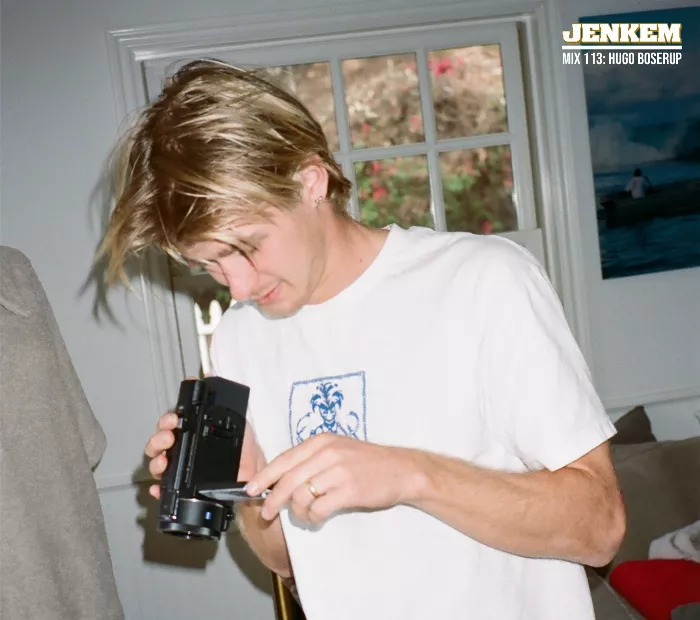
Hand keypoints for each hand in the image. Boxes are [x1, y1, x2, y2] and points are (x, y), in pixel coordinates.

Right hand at [144, 378, 265, 498]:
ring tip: (164, 460)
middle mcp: (182, 449)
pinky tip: (159, 487)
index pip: (170, 424)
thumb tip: (211, 378)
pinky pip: (165, 489)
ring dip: (156, 460)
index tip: (173, 419)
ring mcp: (180, 468)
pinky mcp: (183, 488)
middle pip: (158, 442)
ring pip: (157, 463)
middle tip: (169, 436)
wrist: (254, 476)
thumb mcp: (237, 421)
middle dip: (159, 438)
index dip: (167, 420)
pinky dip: (159, 488)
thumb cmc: (244, 450)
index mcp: (191, 433)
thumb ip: (222, 402)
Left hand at [245, 434, 422, 523]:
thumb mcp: (338, 450)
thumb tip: (282, 478)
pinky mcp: (349, 490)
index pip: (284, 459)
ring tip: (305, 515)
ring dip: (298, 511)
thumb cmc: (368, 463)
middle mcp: (327, 453)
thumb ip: (312, 460)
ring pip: (300, 495)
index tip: (251, 489)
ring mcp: (338, 471)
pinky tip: (319, 518)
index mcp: (321, 441)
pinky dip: (314, 517)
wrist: (402, 470)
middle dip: (272, 499)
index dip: (264, 477)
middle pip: (287, 479)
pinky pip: (318, 509)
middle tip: (267, 513)